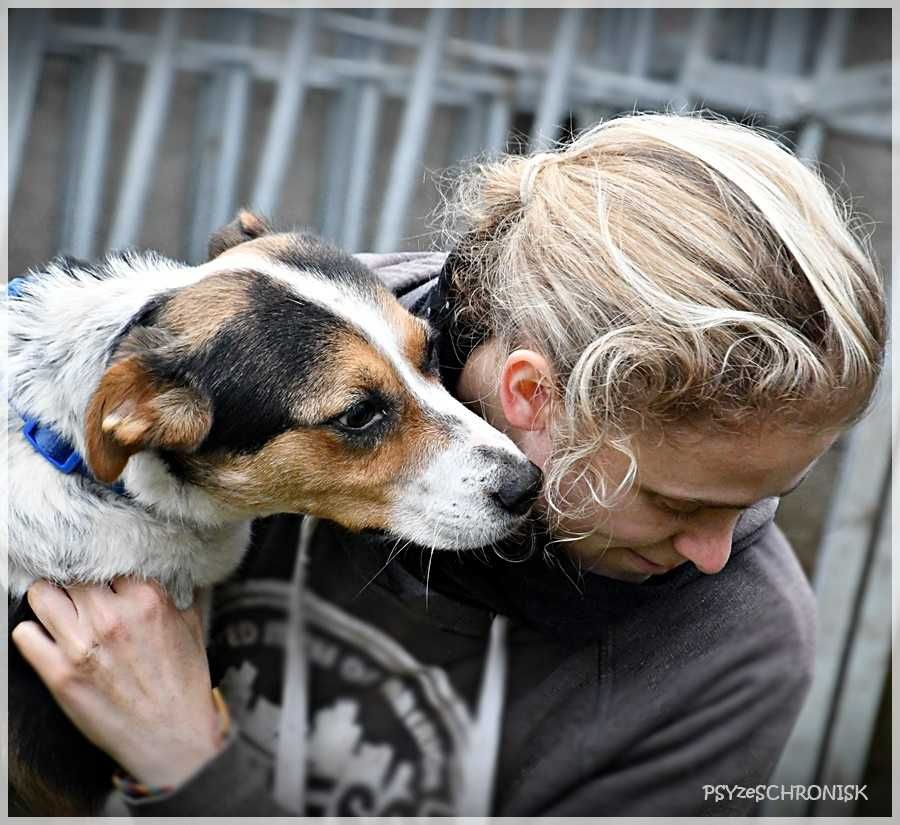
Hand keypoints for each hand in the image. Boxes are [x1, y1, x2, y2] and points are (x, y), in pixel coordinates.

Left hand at [12, 577, 225, 788]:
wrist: (173, 736)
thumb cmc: (184, 681)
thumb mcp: (192, 625)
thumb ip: (179, 590)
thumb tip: (173, 564)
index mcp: (147, 599)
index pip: (109, 558)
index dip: (105, 564)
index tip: (102, 570)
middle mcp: (111, 617)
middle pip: (72, 572)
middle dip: (75, 578)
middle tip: (78, 588)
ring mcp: (82, 645)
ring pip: (42, 595)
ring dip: (48, 598)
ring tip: (58, 606)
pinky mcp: (59, 674)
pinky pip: (25, 635)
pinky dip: (33, 633)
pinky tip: (47, 637)